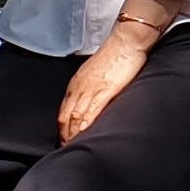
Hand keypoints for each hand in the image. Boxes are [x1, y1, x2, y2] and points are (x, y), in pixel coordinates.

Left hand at [59, 26, 153, 142]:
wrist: (127, 41)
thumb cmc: (115, 56)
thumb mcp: (96, 74)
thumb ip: (90, 89)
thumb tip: (88, 104)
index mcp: (77, 83)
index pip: (63, 111)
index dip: (62, 128)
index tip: (64, 140)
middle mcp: (80, 87)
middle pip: (66, 116)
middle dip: (65, 135)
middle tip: (67, 149)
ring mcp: (92, 88)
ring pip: (76, 116)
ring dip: (73, 134)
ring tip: (74, 147)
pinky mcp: (107, 89)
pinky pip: (93, 109)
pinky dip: (87, 124)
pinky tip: (84, 134)